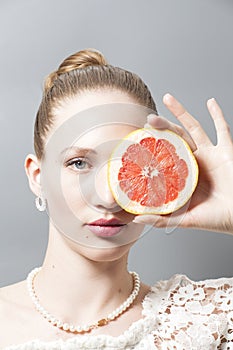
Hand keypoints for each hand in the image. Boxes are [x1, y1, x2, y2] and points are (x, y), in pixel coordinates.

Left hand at [134, 94, 232, 234]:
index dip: (153, 146)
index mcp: (184, 174)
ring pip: (194, 128)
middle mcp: (195, 161)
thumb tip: (137, 218)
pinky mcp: (226, 151)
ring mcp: (210, 154)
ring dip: (181, 113)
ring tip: (167, 99)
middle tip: (148, 119)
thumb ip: (162, 218)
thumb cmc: (214, 219)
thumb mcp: (184, 219)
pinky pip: (223, 129)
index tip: (138, 138)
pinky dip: (218, 115)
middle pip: (175, 137)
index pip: (165, 155)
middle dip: (162, 126)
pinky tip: (210, 102)